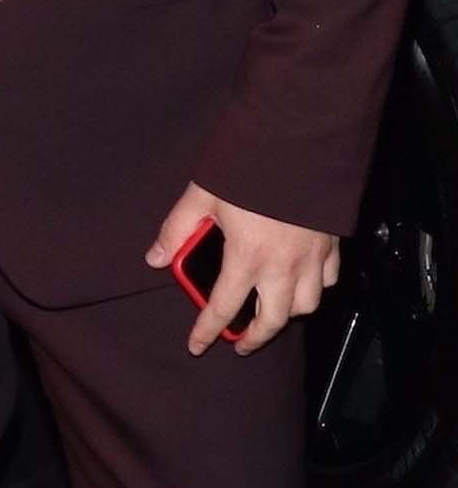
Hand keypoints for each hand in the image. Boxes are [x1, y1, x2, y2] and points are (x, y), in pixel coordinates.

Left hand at [147, 182, 340, 356]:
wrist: (300, 141)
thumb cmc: (249, 166)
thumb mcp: (202, 195)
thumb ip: (177, 230)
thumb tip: (155, 258)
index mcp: (247, 256)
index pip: (223, 308)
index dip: (207, 331)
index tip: (197, 346)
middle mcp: (283, 265)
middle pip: (273, 320)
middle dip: (256, 338)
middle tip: (241, 343)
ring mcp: (312, 256)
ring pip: (306, 305)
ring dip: (287, 314)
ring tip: (271, 313)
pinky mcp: (331, 243)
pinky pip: (328, 279)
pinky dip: (314, 288)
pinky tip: (302, 283)